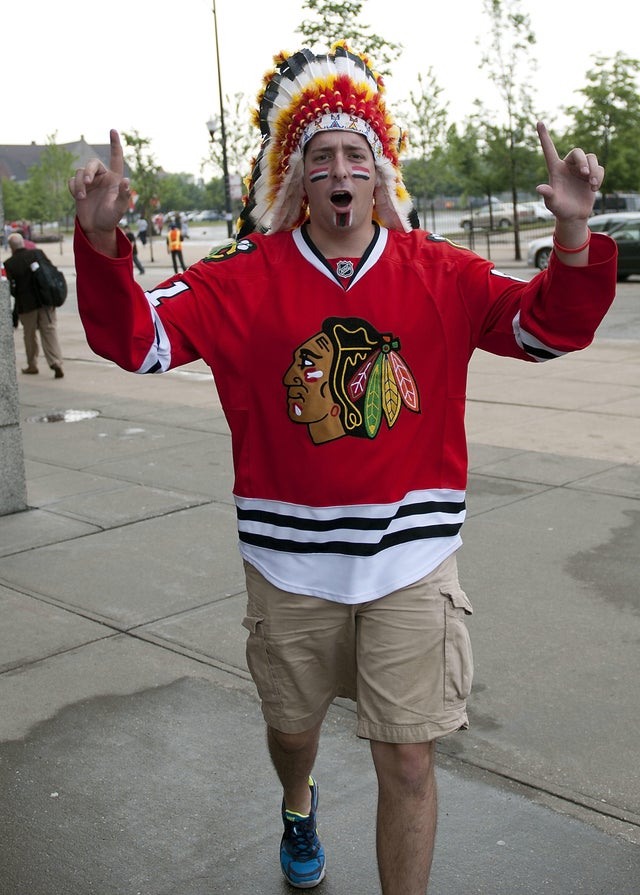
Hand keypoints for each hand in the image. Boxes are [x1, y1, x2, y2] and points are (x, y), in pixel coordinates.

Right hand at [68, 129, 130, 254]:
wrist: (97, 228)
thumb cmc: (111, 218)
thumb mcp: (119, 208)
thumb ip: (123, 195)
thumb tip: (126, 180)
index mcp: (114, 178)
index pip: (116, 158)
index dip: (114, 144)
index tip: (113, 130)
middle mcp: (102, 177)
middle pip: (92, 163)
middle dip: (88, 172)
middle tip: (87, 183)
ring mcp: (89, 182)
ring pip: (80, 172)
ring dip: (79, 184)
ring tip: (81, 197)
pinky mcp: (78, 187)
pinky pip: (71, 180)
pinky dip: (72, 187)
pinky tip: (77, 198)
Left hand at [535, 121, 602, 224]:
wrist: (574, 216)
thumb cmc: (560, 209)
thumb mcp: (552, 203)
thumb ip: (548, 195)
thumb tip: (540, 188)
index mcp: (555, 169)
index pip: (549, 150)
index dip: (544, 136)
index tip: (538, 122)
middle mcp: (568, 166)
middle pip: (578, 152)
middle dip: (583, 161)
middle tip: (585, 174)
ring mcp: (581, 169)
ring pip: (591, 158)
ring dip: (594, 170)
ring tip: (592, 184)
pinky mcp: (593, 174)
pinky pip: (599, 168)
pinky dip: (599, 177)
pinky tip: (594, 188)